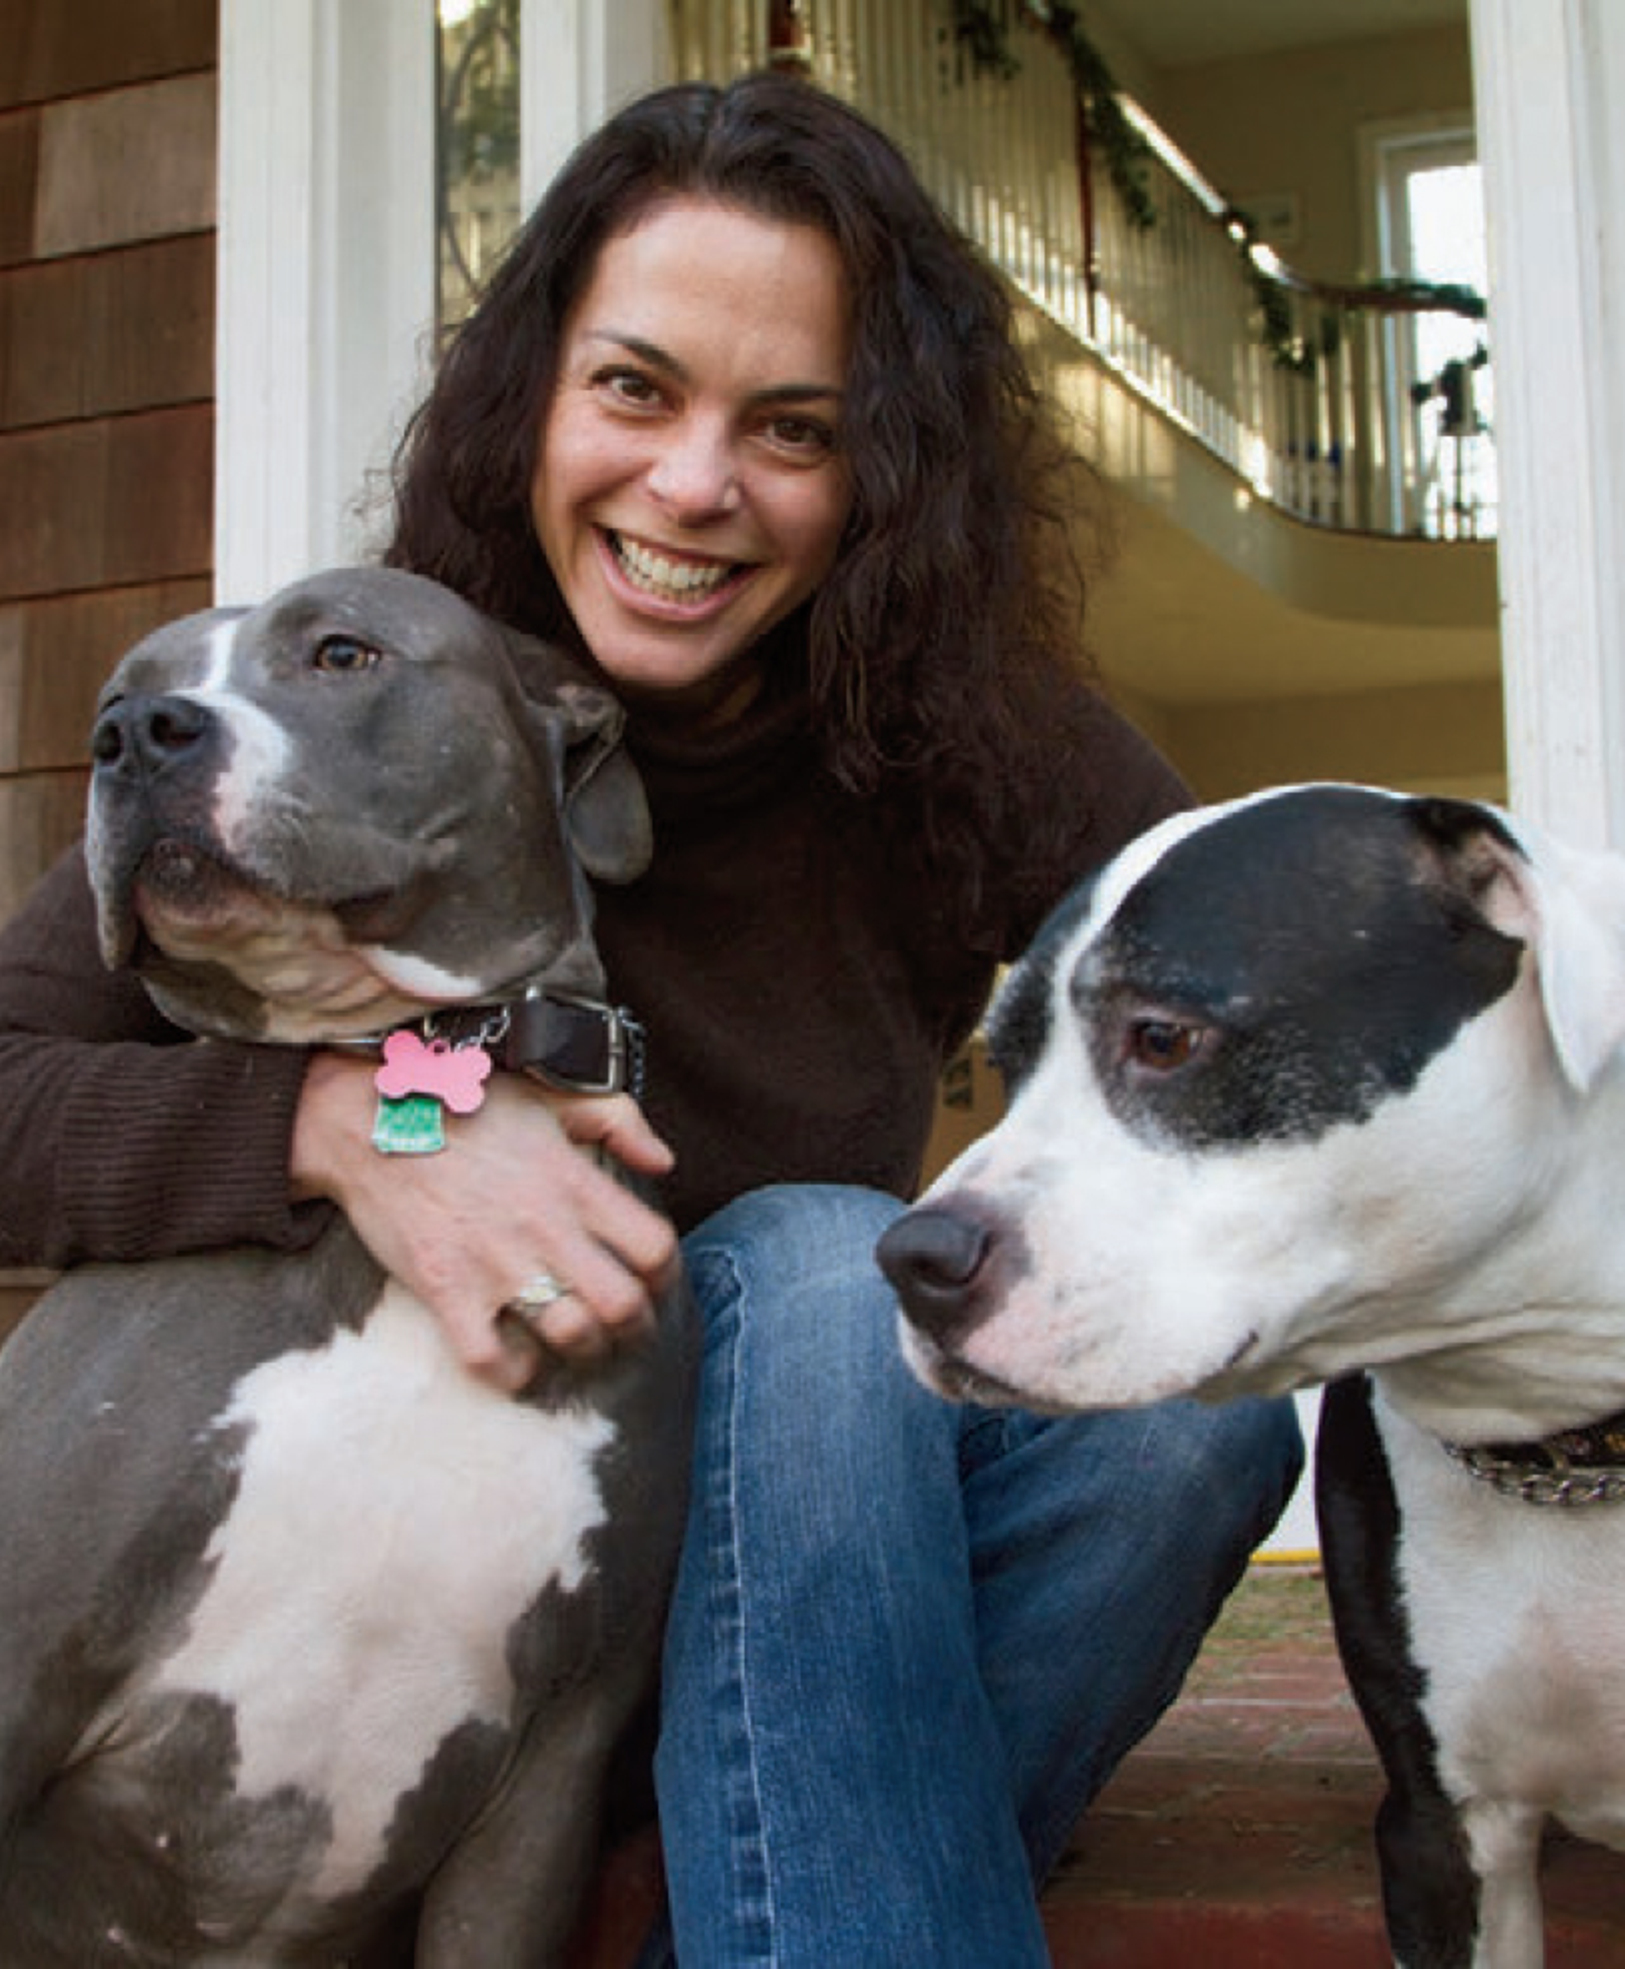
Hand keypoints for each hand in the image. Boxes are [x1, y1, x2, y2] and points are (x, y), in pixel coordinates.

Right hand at [292, 1051, 678, 1390]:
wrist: (373, 1121)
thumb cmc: (469, 1107)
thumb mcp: (553, 1096)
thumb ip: (620, 1121)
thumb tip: (664, 1163)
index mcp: (575, 1182)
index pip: (654, 1248)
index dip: (666, 1275)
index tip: (653, 1280)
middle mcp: (544, 1227)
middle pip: (623, 1305)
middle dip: (635, 1326)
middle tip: (625, 1327)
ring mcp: (494, 1263)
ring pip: (571, 1336)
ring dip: (584, 1351)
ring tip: (578, 1343)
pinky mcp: (446, 1290)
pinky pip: (492, 1360)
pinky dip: (513, 1372)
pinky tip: (518, 1357)